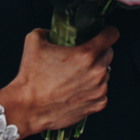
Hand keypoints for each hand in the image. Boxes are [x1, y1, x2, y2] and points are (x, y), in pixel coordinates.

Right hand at [0, 26, 118, 136]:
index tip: (104, 33)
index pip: (111, 35)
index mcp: (86, 54)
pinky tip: (78, 89)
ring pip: (106, 73)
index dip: (107, 31)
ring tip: (77, 75)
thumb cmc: (32, 78)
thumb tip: (54, 32)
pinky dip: (93, 89)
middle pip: (109, 53)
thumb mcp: (34, 41)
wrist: (28, 108)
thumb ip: (48, 31)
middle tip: (82, 56)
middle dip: (99, 51)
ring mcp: (99, 90)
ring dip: (96, 71)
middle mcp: (97, 72)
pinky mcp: (97, 105)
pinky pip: (102, 92)